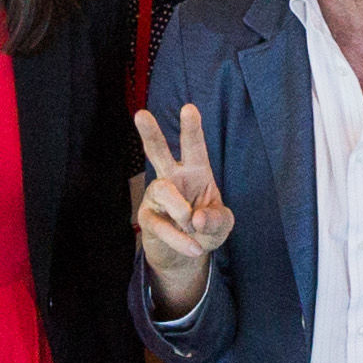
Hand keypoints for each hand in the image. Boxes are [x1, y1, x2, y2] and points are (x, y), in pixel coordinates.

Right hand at [130, 104, 232, 306]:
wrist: (186, 255)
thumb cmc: (206, 229)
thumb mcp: (222, 225)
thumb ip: (216, 219)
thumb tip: (195, 218)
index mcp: (196, 171)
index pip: (194, 147)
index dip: (192, 128)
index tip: (189, 108)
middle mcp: (173, 178)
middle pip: (158, 152)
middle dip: (150, 133)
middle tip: (141, 114)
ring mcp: (157, 197)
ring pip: (162, 190)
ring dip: (181, 210)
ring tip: (193, 225)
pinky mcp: (147, 217)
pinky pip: (160, 225)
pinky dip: (179, 239)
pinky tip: (194, 247)